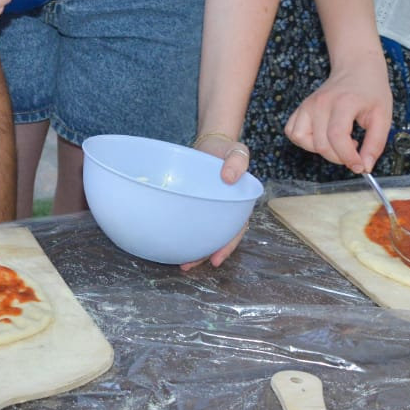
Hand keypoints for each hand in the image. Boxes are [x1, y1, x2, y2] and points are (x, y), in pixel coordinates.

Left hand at [180, 132, 251, 269]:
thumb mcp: (237, 151)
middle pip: (216, 238)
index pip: (235, 230)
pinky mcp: (193, 205)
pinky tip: (172, 239)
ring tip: (179, 262)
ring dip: (193, 249)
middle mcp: (223, 211)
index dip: (227, 247)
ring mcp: (208, 209)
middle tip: (187, 266)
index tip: (216, 259)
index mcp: (238, 205)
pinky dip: (183, 232)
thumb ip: (237, 162)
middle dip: (204, 254)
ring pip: (203, 233)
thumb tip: (229, 178)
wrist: (210, 144)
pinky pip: (190, 221)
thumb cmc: (226, 149)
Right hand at [283, 57, 392, 173]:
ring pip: (302, 139)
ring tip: (338, 143)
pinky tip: (322, 137)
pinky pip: (292, 132)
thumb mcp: (383, 116)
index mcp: (343, 102)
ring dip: (320, 150)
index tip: (360, 166)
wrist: (357, 68)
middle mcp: (320, 103)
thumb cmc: (371, 90)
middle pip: (321, 144)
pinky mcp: (301, 108)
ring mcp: (307, 104)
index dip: (348, 157)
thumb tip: (365, 167)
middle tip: (354, 152)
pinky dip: (304, 141)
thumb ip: (375, 144)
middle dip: (339, 157)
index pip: (337, 136)